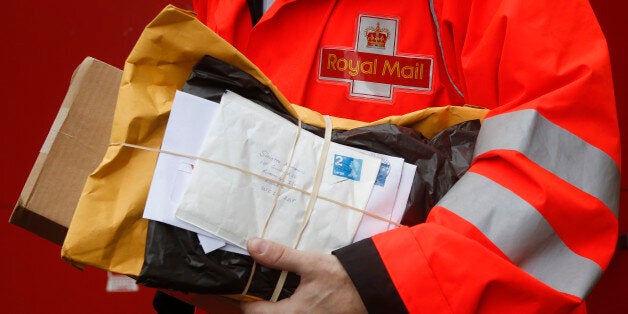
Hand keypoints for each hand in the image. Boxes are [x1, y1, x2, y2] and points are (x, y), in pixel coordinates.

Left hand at [240, 238, 366, 313]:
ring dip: (277, 305)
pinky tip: (295, 293)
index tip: (243, 286)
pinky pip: (297, 313)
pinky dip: (291, 306)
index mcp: (293, 313)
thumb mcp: (310, 263)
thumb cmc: (344, 278)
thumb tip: (254, 246)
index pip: (255, 313)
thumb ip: (280, 256)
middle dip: (261, 303)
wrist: (374, 287)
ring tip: (276, 287)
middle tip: (260, 285)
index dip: (246, 299)